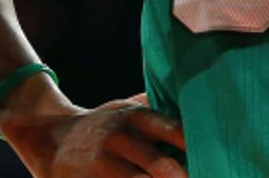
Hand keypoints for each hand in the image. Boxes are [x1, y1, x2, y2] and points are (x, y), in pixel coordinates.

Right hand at [0, 88, 185, 177]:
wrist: (48, 138)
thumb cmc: (101, 126)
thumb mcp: (124, 108)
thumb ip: (156, 107)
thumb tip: (197, 102)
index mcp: (135, 118)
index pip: (174, 130)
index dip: (198, 148)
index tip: (221, 160)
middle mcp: (120, 139)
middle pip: (161, 166)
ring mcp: (104, 165)